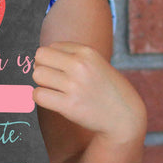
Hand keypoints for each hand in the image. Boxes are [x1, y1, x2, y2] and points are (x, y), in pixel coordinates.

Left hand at [31, 41, 145, 147]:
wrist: (125, 116)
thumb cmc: (107, 89)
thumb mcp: (96, 63)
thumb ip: (72, 55)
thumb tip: (39, 56)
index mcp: (87, 52)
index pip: (51, 47)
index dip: (52, 60)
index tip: (62, 71)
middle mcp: (80, 65)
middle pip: (40, 56)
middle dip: (43, 68)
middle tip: (53, 80)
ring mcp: (74, 85)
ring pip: (38, 75)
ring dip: (42, 83)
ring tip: (55, 90)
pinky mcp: (69, 105)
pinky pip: (38, 95)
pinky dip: (40, 98)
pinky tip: (52, 101)